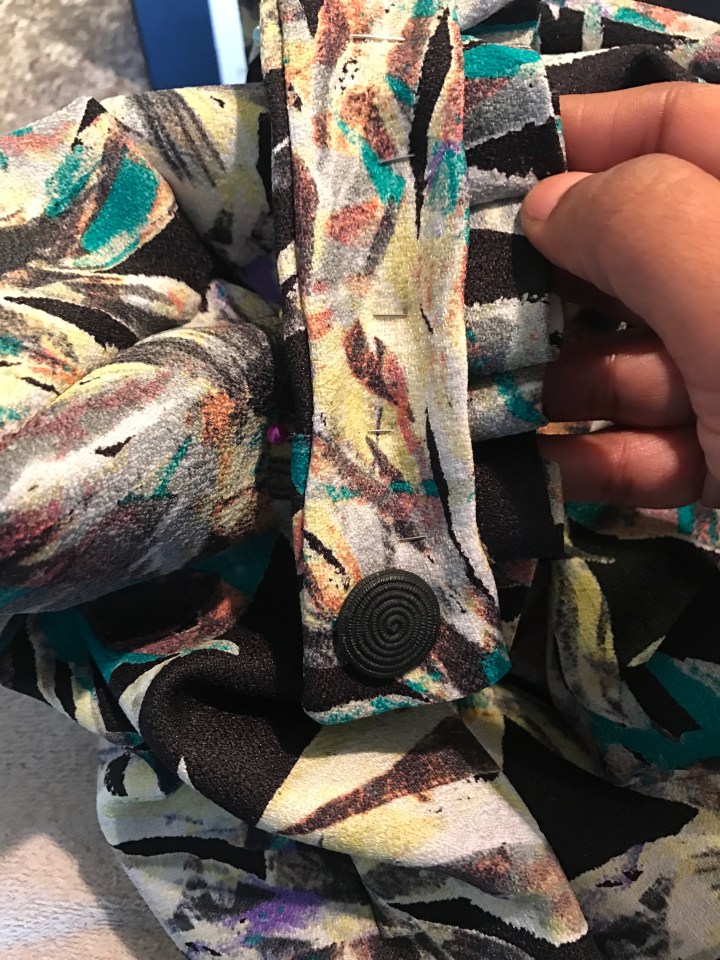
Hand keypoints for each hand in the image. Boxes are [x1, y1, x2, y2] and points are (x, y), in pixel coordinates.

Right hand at [523, 83, 719, 507]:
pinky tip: (550, 471)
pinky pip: (664, 442)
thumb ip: (640, 222)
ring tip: (489, 402)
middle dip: (555, 283)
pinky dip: (607, 458)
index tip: (484, 176)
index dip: (583, 137)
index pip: (682, 124)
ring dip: (563, 382)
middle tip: (467, 308)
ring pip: (644, 356)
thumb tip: (548, 201)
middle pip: (646, 251)